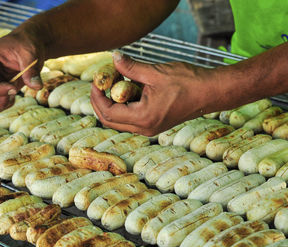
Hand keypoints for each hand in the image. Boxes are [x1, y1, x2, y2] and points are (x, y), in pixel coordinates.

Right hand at [0, 26, 44, 111]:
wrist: (28, 44)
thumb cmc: (27, 44)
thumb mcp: (30, 53)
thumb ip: (31, 70)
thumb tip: (36, 87)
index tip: (14, 88)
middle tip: (13, 95)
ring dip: (0, 105)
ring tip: (14, 95)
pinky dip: (3, 105)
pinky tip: (13, 96)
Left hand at [91, 52, 216, 135]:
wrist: (211, 92)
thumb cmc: (188, 82)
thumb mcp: (155, 72)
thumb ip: (131, 67)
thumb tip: (113, 58)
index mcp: (143, 118)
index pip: (108, 113)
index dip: (97, 97)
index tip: (95, 82)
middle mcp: (145, 128)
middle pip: (110, 120)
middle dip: (101, 102)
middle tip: (100, 84)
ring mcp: (150, 128)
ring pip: (119, 121)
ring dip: (112, 104)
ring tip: (114, 83)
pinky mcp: (154, 124)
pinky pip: (130, 119)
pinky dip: (124, 106)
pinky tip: (128, 89)